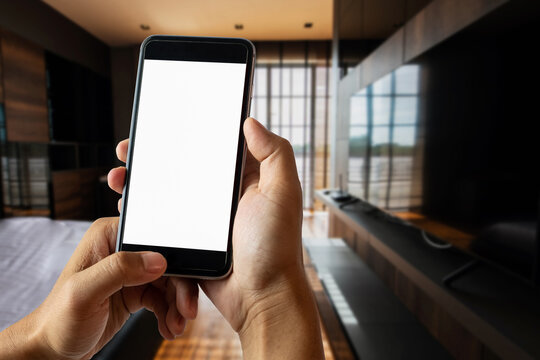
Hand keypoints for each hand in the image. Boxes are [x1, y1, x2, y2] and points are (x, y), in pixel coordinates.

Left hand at [0, 218, 197, 359]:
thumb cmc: (58, 320)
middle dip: (180, 288)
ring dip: (177, 304)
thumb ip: (119, 270)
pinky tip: (168, 326)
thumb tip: (158, 259)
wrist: (53, 350)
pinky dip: (169, 312)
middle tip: (186, 311)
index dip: (174, 258)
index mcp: (108, 236)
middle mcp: (121, 249)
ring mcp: (129, 271)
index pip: (154, 237)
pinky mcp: (135, 290)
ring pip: (169, 281)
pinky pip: (163, 297)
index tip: (184, 283)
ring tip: (176, 325)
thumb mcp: (84, 293)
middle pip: (167, 261)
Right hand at [109, 117, 323, 358]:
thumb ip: (274, 154)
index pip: (211, 148)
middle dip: (153, 158)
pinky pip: (163, 223)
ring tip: (120, 177)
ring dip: (143, 184)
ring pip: (168, 194)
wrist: (260, 298)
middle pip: (182, 168)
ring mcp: (205, 220)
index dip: (185, 134)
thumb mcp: (282, 193)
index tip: (160, 124)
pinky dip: (145, 214)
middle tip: (128, 152)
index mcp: (244, 180)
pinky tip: (127, 207)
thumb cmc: (275, 248)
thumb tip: (251, 122)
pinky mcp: (191, 241)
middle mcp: (223, 197)